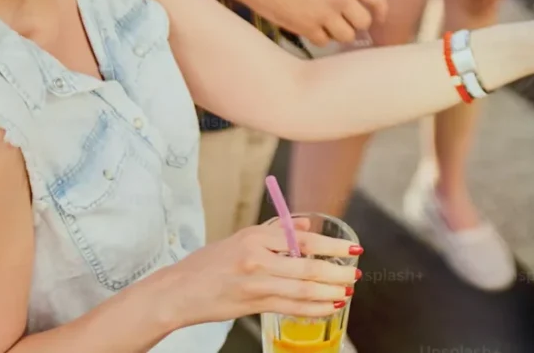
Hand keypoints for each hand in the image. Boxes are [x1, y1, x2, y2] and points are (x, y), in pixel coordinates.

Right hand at [161, 218, 360, 328]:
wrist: (178, 291)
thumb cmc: (209, 263)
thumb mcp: (241, 237)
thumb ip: (276, 232)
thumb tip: (307, 225)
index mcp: (256, 238)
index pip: (304, 240)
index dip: (333, 246)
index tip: (353, 248)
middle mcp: (257, 259)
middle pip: (307, 267)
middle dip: (337, 273)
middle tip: (355, 274)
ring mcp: (255, 284)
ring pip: (301, 290)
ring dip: (329, 292)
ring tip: (347, 291)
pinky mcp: (252, 305)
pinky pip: (290, 307)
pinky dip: (313, 308)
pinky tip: (329, 307)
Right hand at [245, 0, 387, 45]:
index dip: (382, 9)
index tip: (380, 16)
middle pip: (364, 21)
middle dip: (358, 22)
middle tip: (348, 19)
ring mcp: (324, 14)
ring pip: (347, 36)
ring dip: (342, 32)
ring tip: (331, 25)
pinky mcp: (307, 28)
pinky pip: (325, 42)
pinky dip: (322, 38)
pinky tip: (314, 27)